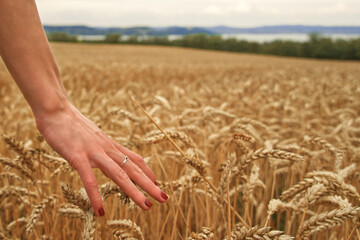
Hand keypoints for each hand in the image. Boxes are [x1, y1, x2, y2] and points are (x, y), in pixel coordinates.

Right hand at [35, 101, 167, 215]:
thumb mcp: (93, 136)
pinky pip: (89, 179)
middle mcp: (107, 149)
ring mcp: (94, 153)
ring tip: (147, 206)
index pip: (135, 159)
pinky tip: (100, 211)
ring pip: (119, 174)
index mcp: (110, 145)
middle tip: (164, 198)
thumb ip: (101, 146)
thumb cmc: (71, 124)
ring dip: (134, 191)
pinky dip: (96, 196)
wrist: (56, 110)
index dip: (147, 171)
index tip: (156, 182)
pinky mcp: (78, 157)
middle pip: (133, 169)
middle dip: (150, 184)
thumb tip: (106, 154)